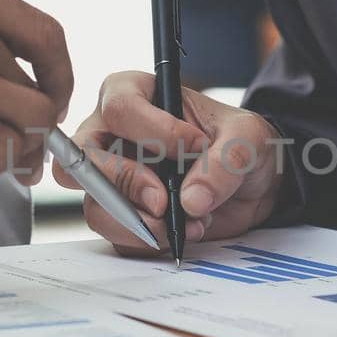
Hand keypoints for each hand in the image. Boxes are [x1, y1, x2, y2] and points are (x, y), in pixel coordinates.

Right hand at [53, 71, 281, 254]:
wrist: (250, 186)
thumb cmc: (239, 144)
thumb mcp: (249, 137)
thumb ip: (227, 160)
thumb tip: (191, 199)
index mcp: (135, 95)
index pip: (120, 108)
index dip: (154, 132)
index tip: (195, 148)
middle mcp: (111, 135)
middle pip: (86, 157)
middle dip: (126, 183)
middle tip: (164, 202)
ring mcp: (111, 179)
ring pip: (94, 204)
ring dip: (138, 222)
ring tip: (187, 223)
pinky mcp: (120, 216)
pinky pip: (116, 235)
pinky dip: (151, 241)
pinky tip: (185, 231)